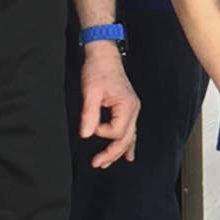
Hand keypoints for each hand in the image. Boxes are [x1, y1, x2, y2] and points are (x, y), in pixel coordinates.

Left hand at [78, 44, 139, 168]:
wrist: (104, 56)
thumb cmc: (98, 70)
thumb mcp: (90, 92)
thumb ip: (89, 114)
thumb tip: (86, 134)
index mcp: (127, 105)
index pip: (116, 131)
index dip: (101, 132)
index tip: (90, 125)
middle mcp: (133, 109)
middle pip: (126, 139)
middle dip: (112, 153)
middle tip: (96, 163)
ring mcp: (132, 110)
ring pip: (129, 137)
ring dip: (118, 152)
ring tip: (106, 163)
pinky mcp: (127, 109)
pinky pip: (130, 131)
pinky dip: (128, 144)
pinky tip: (128, 155)